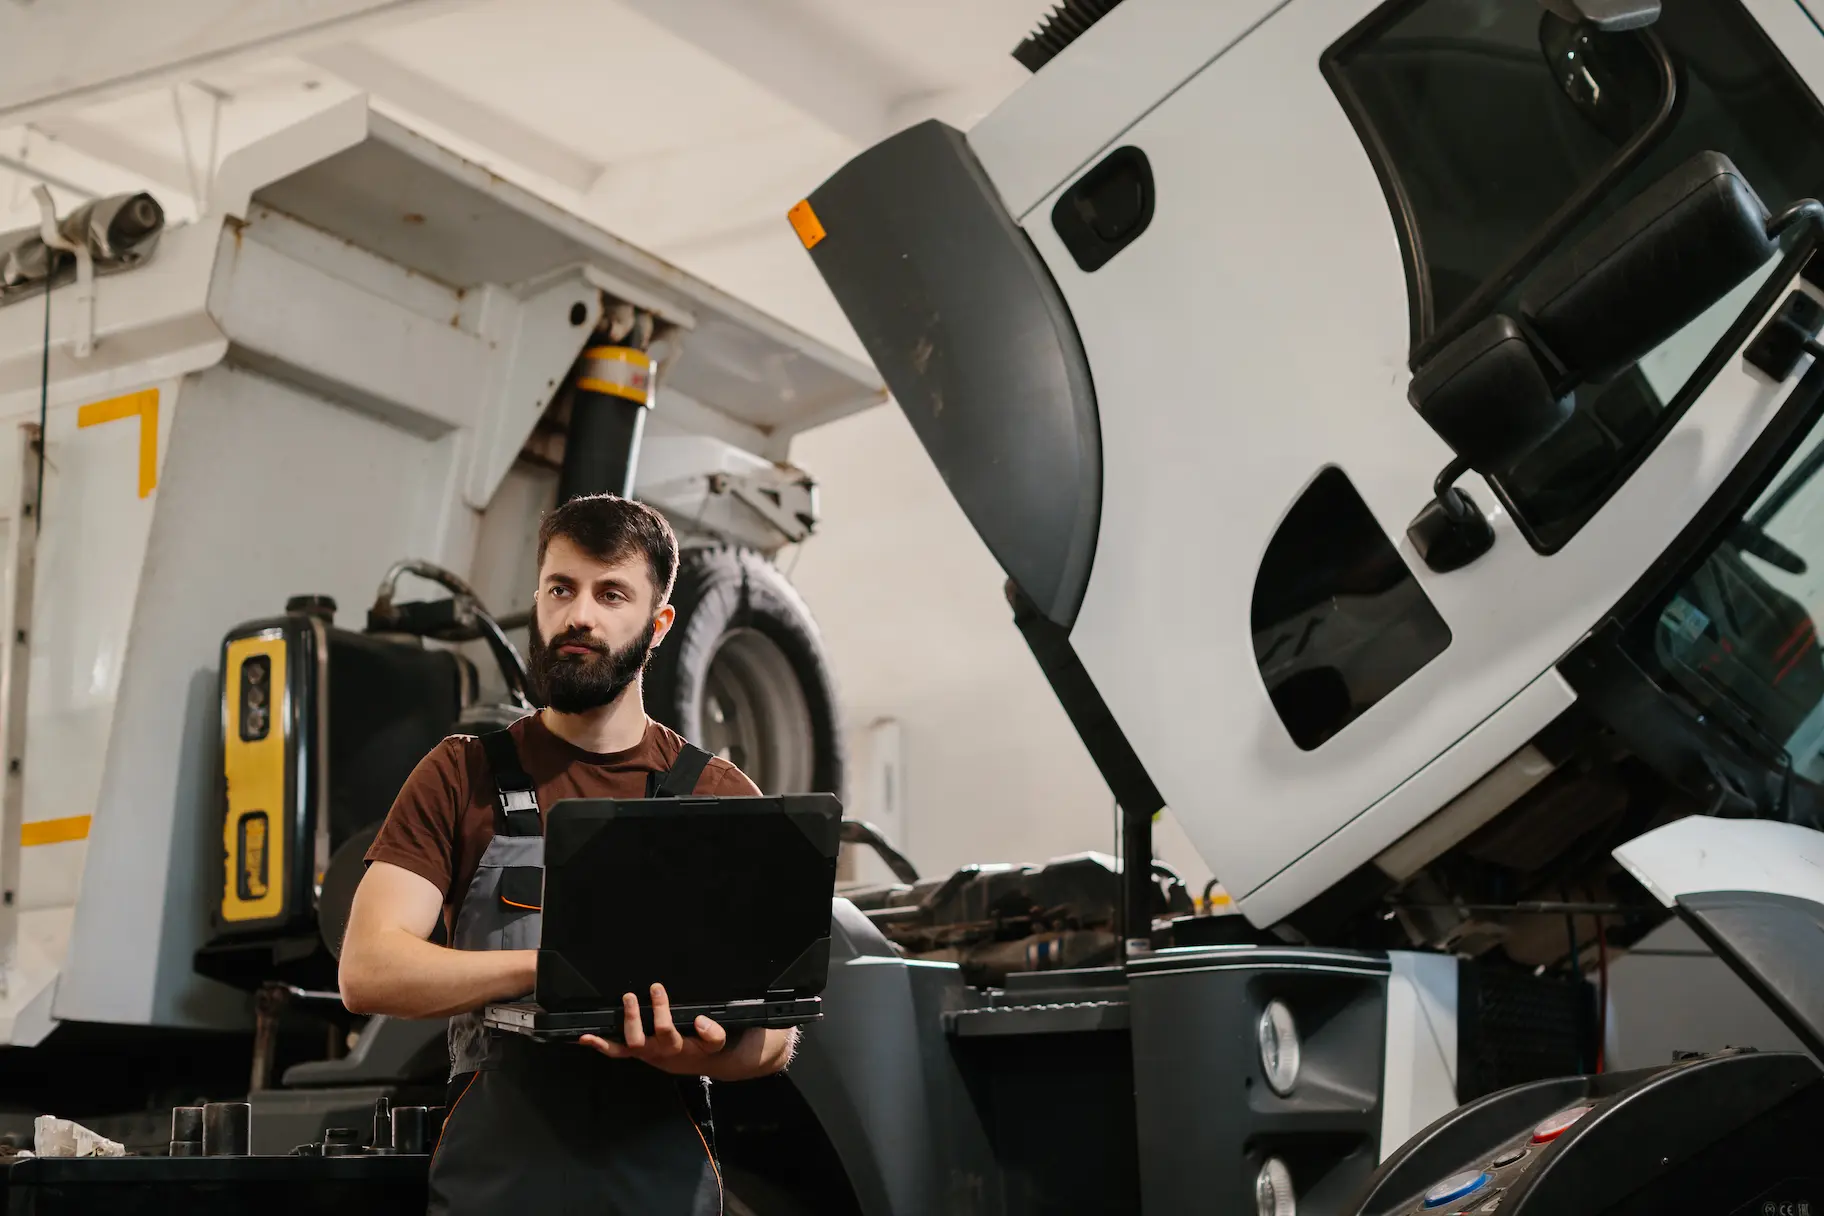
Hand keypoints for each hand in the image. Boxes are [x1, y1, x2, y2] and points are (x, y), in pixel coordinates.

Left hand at [580, 983, 729, 1073]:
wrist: (698, 1062)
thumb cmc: (704, 1048)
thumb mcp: (717, 1043)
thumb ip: (713, 1033)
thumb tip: (700, 1019)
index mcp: (675, 1049)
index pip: (665, 1031)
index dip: (660, 1010)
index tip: (657, 988)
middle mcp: (656, 1053)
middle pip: (638, 1040)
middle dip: (632, 1018)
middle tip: (630, 996)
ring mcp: (644, 1053)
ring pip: (624, 1047)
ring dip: (615, 1028)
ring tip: (611, 1009)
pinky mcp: (636, 1052)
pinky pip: (616, 1052)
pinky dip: (601, 1045)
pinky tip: (586, 1038)